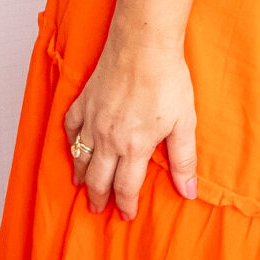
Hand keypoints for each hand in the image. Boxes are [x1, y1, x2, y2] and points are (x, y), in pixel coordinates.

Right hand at [60, 25, 198, 219]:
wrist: (143, 44)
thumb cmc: (167, 80)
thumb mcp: (184, 123)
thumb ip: (184, 160)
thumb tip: (188, 192)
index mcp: (134, 147)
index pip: (126, 187)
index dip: (126, 204)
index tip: (127, 215)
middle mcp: (108, 138)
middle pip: (98, 179)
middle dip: (99, 198)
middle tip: (99, 209)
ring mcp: (92, 120)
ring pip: (80, 158)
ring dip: (82, 177)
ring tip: (84, 187)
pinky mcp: (83, 101)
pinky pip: (70, 129)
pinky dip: (70, 143)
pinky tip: (74, 148)